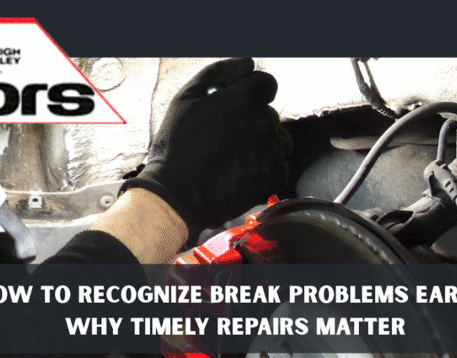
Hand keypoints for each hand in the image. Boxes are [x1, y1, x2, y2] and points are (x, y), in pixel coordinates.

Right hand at [120, 58, 291, 244]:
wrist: (178, 195)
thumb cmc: (177, 147)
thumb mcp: (187, 98)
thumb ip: (220, 72)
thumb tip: (247, 63)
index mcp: (246, 99)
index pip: (267, 84)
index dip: (251, 93)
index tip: (238, 106)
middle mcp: (265, 123)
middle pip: (270, 114)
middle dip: (253, 121)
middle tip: (225, 138)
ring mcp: (272, 152)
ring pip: (279, 140)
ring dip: (263, 144)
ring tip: (234, 157)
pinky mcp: (273, 178)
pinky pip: (279, 167)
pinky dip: (265, 170)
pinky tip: (241, 173)